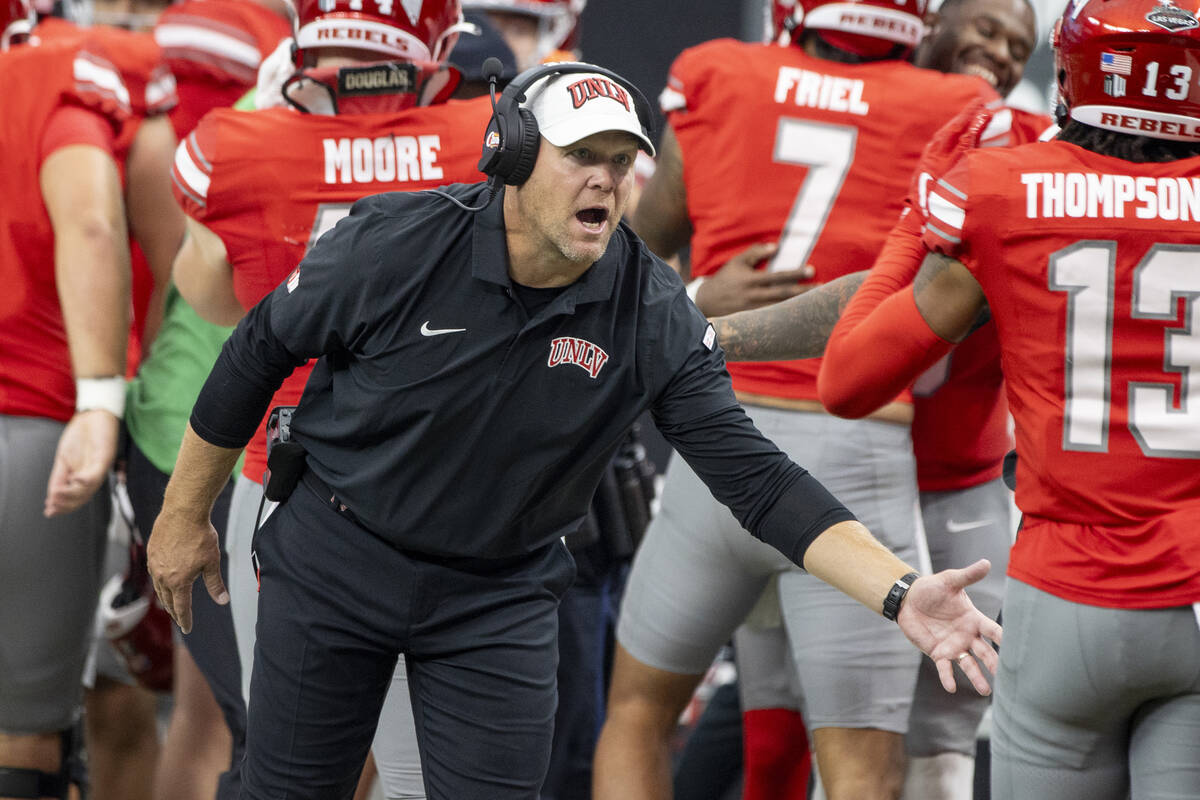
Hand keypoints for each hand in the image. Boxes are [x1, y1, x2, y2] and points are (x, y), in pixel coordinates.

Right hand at [44, 409, 119, 516]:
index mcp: (84, 476)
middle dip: (66, 503)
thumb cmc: (81, 434)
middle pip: (82, 496)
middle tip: (52, 506)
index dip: (63, 506)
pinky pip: (97, 471)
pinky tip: (76, 480)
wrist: (93, 414)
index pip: (76, 497)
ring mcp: (101, 466)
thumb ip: (59, 476)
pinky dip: (86, 478)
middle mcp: (94, 474)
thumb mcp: (64, 458)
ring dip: (72, 493)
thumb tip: (52, 495)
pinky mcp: (106, 456)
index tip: (49, 512)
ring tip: (57, 495)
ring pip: (89, 487)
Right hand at [147, 509, 228, 633]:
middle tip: (180, 618)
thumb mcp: (212, 562)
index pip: (182, 607)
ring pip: (159, 588)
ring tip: (171, 603)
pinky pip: (154, 573)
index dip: (185, 620)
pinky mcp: (151, 553)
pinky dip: (160, 582)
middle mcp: (163, 576)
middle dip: (175, 611)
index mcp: (178, 582)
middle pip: (168, 600)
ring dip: (166, 598)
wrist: (183, 513)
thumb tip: (222, 601)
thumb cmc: (200, 536)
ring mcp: (154, 565)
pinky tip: (164, 581)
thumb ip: (215, 584)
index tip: (187, 629)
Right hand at [694, 242, 815, 316]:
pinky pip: (773, 320)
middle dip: (804, 291)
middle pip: (783, 294)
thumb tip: (776, 247)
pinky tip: (800, 317)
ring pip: (781, 309)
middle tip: (822, 288)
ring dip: (799, 306)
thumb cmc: (725, 279)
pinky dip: (787, 318)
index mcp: (750, 280)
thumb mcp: (737, 262)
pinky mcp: (752, 322)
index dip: (795, 273)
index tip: (812, 270)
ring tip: (816, 303)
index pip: (777, 277)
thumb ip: (756, 252)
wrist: (706, 303)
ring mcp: (753, 312)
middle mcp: (753, 297)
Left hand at [896, 559, 1002, 695]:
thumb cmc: (932, 588)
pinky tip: (952, 688)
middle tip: (1006, 677)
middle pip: (985, 652)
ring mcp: (954, 646)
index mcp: (974, 619)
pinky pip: (945, 668)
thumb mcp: (950, 581)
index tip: (1016, 648)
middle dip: (995, 664)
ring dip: (977, 677)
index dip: (1004, 639)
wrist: (908, 599)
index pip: (993, 631)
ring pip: (969, 664)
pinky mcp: (938, 653)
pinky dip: (948, 678)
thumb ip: (968, 576)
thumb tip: (986, 562)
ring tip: (986, 691)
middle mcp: (967, 635)